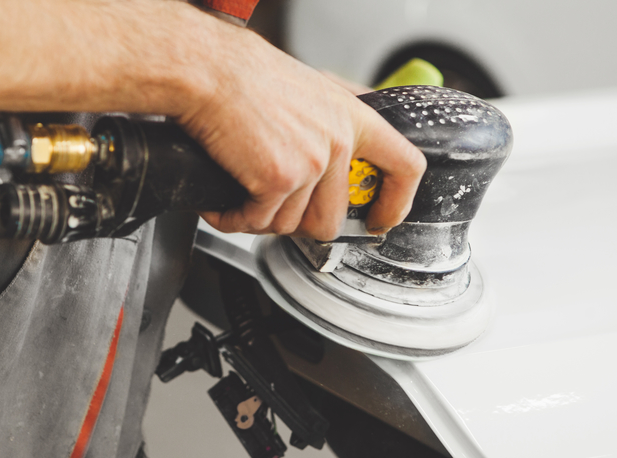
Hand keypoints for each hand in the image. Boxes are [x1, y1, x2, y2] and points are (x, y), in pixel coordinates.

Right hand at [178, 26, 425, 239]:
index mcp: (353, 118)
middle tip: (274, 209)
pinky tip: (222, 203)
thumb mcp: (313, 89)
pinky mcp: (279, 180)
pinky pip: (256, 222)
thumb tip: (349, 148)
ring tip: (240, 194)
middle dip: (297, 224)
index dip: (395, 203)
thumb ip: (336, 120)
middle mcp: (338, 143)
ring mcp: (311, 164)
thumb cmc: (248, 77)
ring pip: (289, 225)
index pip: (405, 167)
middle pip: (331, 219)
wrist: (211, 72)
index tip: (379, 219)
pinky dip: (232, 218)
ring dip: (259, 218)